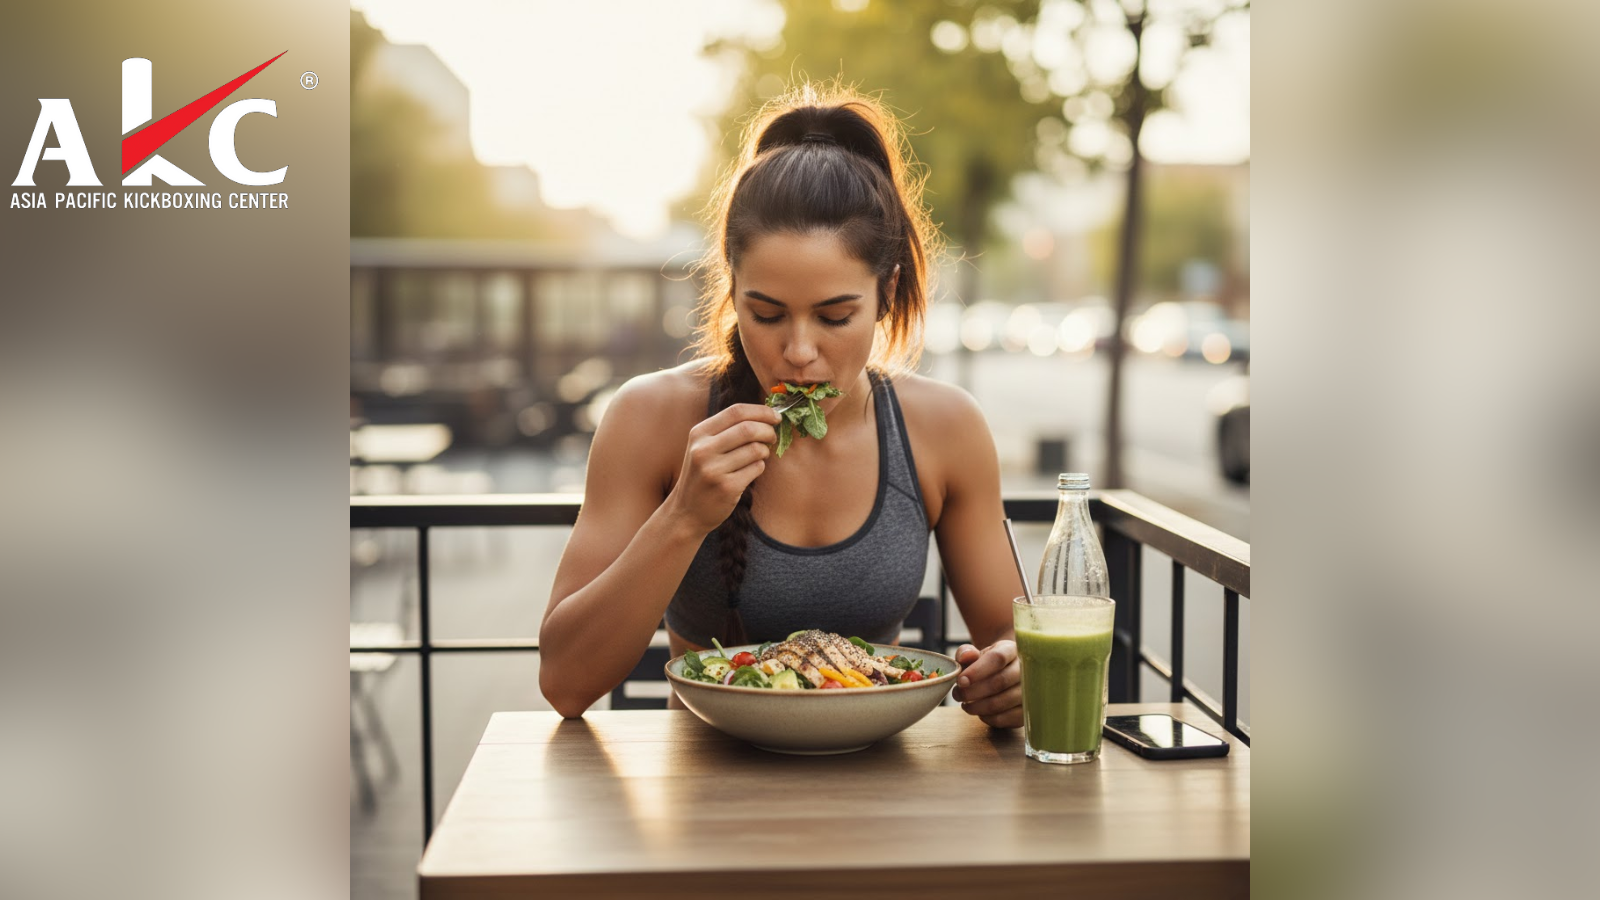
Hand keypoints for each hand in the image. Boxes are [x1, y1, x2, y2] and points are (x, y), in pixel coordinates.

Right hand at [666, 403, 779, 534]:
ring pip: (756, 450)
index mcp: (699, 433)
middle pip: (748, 429)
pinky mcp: (726, 487)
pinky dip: (759, 468)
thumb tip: (766, 415)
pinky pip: (756, 469)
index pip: (736, 411)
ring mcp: (714, 469)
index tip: (775, 416)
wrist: (686, 511)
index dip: (761, 411)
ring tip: (758, 457)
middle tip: (772, 437)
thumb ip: (728, 430)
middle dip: (768, 431)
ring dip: (764, 452)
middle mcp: (703, 449)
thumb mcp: (704, 447)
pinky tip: (749, 473)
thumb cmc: (702, 475)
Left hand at [952, 640, 1021, 727]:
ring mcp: (1030, 691)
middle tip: (958, 695)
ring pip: (1002, 702)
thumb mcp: (977, 654)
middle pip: (1000, 682)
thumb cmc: (988, 664)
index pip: (997, 658)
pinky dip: (988, 718)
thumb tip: (965, 656)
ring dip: (978, 707)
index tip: (960, 681)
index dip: (977, 671)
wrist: (1007, 674)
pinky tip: (979, 712)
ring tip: (965, 704)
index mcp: (1012, 650)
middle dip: (973, 692)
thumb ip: (966, 653)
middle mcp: (1026, 669)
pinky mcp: (1028, 710)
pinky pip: (1006, 718)